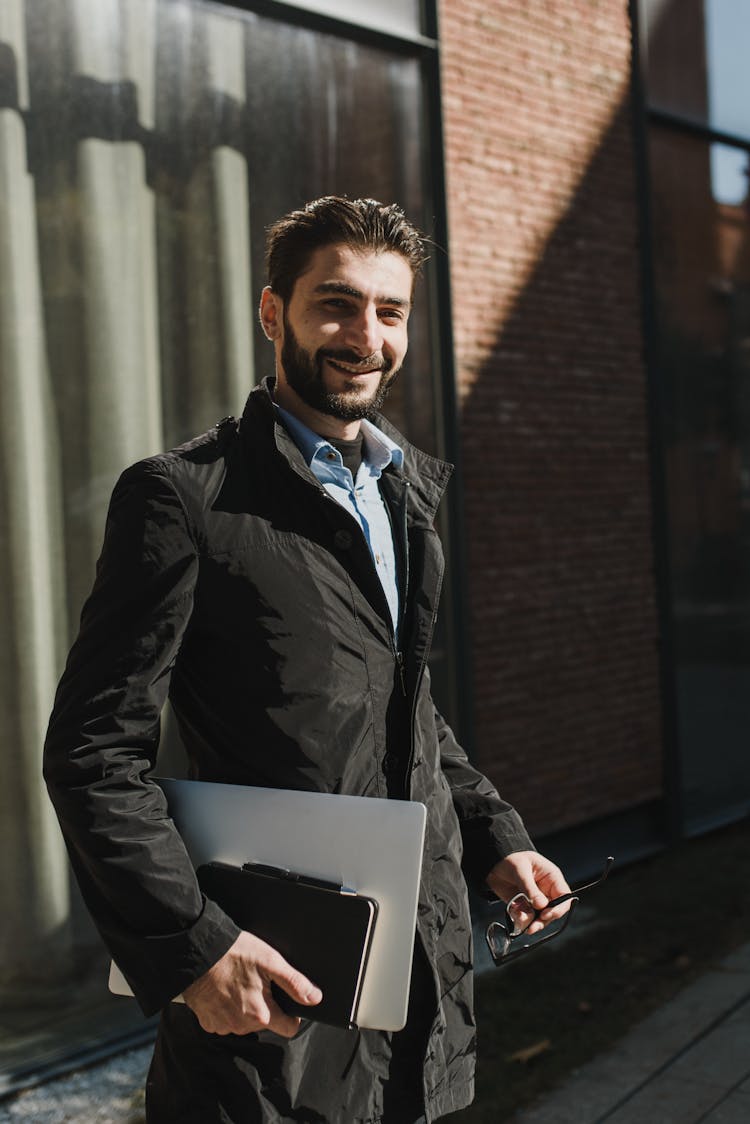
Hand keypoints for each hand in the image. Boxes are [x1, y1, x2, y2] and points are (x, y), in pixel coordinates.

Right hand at [182, 931, 321, 1036]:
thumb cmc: (233, 953)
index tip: (286, 998)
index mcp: (260, 1015)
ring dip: (246, 1008)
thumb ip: (294, 982)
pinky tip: (224, 990)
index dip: (292, 1014)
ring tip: (239, 983)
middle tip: (258, 981)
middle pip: (265, 1023)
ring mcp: (223, 1026)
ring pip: (245, 1023)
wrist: (197, 952)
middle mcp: (241, 1026)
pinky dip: (228, 1009)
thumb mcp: (270, 961)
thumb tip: (315, 998)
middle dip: (266, 1006)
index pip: (288, 1028)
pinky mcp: (208, 1023)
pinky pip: (226, 1021)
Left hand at [486, 851, 570, 934]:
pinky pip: (528, 919)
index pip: (564, 896)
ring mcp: (536, 900)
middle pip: (554, 911)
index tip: (545, 914)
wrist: (494, 864)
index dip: (559, 908)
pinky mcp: (526, 907)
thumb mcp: (520, 870)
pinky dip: (522, 921)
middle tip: (533, 925)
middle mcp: (547, 891)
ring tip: (523, 923)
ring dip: (533, 923)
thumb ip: (530, 888)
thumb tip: (542, 905)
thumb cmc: (511, 860)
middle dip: (544, 920)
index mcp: (551, 878)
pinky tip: (515, 916)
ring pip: (541, 918)